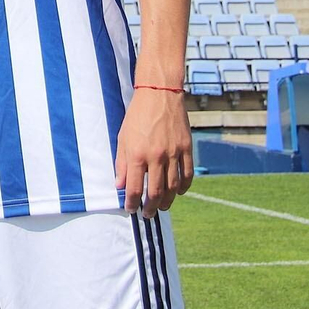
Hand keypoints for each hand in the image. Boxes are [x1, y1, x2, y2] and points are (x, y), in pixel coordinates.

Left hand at [115, 87, 193, 217]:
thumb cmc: (137, 116)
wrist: (159, 95)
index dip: (132, 203)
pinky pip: (188, 174)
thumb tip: (120, 186)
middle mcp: (156, 157)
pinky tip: (178, 192)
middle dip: (151, 207)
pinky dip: (184, 187)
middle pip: (156, 192)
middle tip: (147, 214)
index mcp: (137, 155)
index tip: (131, 209)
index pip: (135, 188)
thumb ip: (121, 163)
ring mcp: (173, 153)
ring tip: (162, 207)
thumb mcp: (122, 138)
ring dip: (168, 201)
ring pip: (173, 187)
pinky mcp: (186, 148)